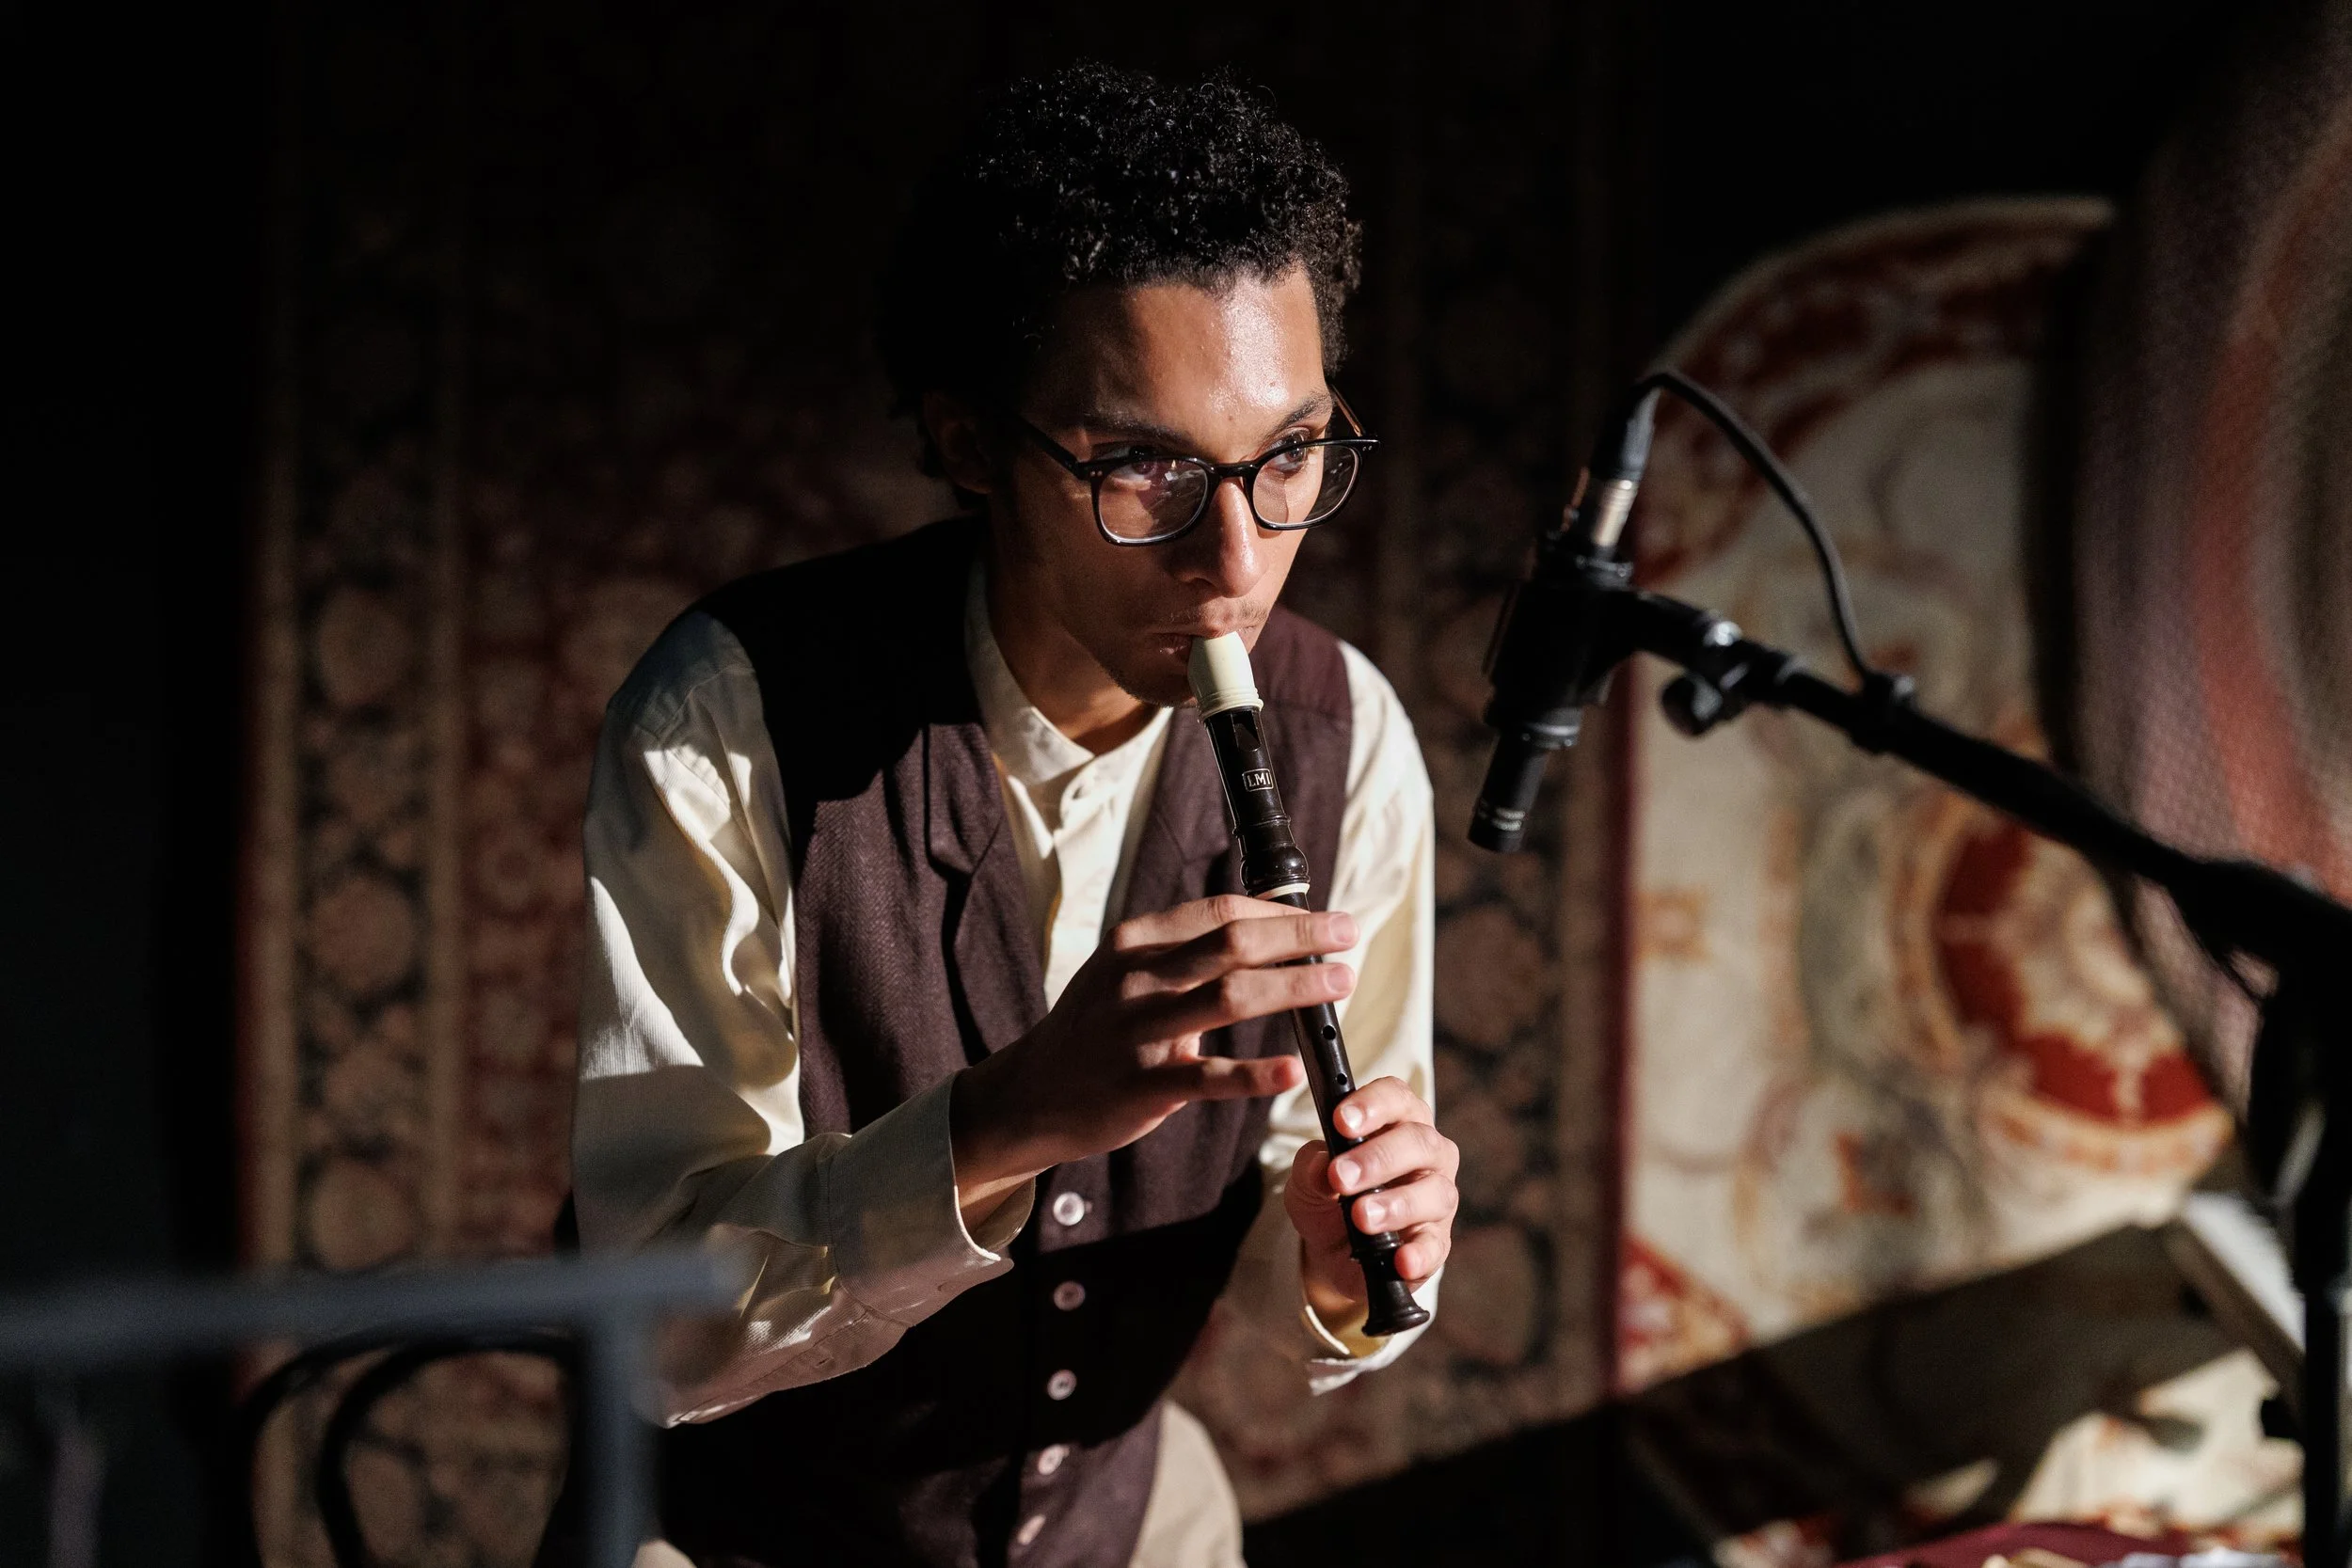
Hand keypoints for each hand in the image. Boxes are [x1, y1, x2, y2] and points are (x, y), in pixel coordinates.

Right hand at [951, 896, 1356, 1216]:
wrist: (1033, 1094)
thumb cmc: (1096, 1029)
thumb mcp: (1126, 972)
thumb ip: (1186, 949)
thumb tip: (1266, 918)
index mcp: (1135, 942)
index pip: (1220, 912)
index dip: (1281, 912)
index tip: (1327, 918)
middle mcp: (1136, 978)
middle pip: (1233, 943)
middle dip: (1300, 936)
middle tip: (1351, 935)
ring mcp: (1138, 1031)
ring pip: (1230, 998)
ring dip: (1294, 987)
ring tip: (1340, 984)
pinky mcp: (1143, 1084)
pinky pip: (1209, 1077)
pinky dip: (1256, 1073)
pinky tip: (1294, 1069)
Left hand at [1284, 1077, 1456, 1330]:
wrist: (1333, 1249)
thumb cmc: (1329, 1195)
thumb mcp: (1307, 1178)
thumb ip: (1311, 1166)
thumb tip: (1322, 1167)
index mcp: (1397, 1120)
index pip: (1395, 1097)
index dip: (1371, 1105)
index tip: (1340, 1121)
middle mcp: (1427, 1153)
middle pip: (1417, 1141)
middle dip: (1377, 1158)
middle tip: (1340, 1176)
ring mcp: (1437, 1197)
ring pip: (1433, 1192)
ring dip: (1395, 1203)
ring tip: (1360, 1216)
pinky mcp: (1436, 1241)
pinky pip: (1435, 1245)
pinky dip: (1419, 1253)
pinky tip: (1400, 1259)